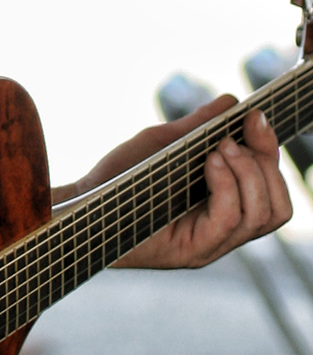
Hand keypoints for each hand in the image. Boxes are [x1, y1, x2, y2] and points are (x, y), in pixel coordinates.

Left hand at [55, 96, 289, 268]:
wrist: (77, 204)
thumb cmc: (118, 179)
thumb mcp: (163, 145)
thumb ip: (198, 127)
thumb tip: (230, 103)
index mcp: (223, 209)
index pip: (272, 191)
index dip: (271, 153)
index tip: (256, 116)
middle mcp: (222, 233)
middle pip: (277, 208)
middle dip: (266, 164)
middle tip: (235, 136)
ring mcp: (209, 246)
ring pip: (261, 215)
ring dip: (248, 172)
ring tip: (219, 148)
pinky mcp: (190, 251)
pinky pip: (228, 220)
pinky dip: (227, 185)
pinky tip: (210, 161)